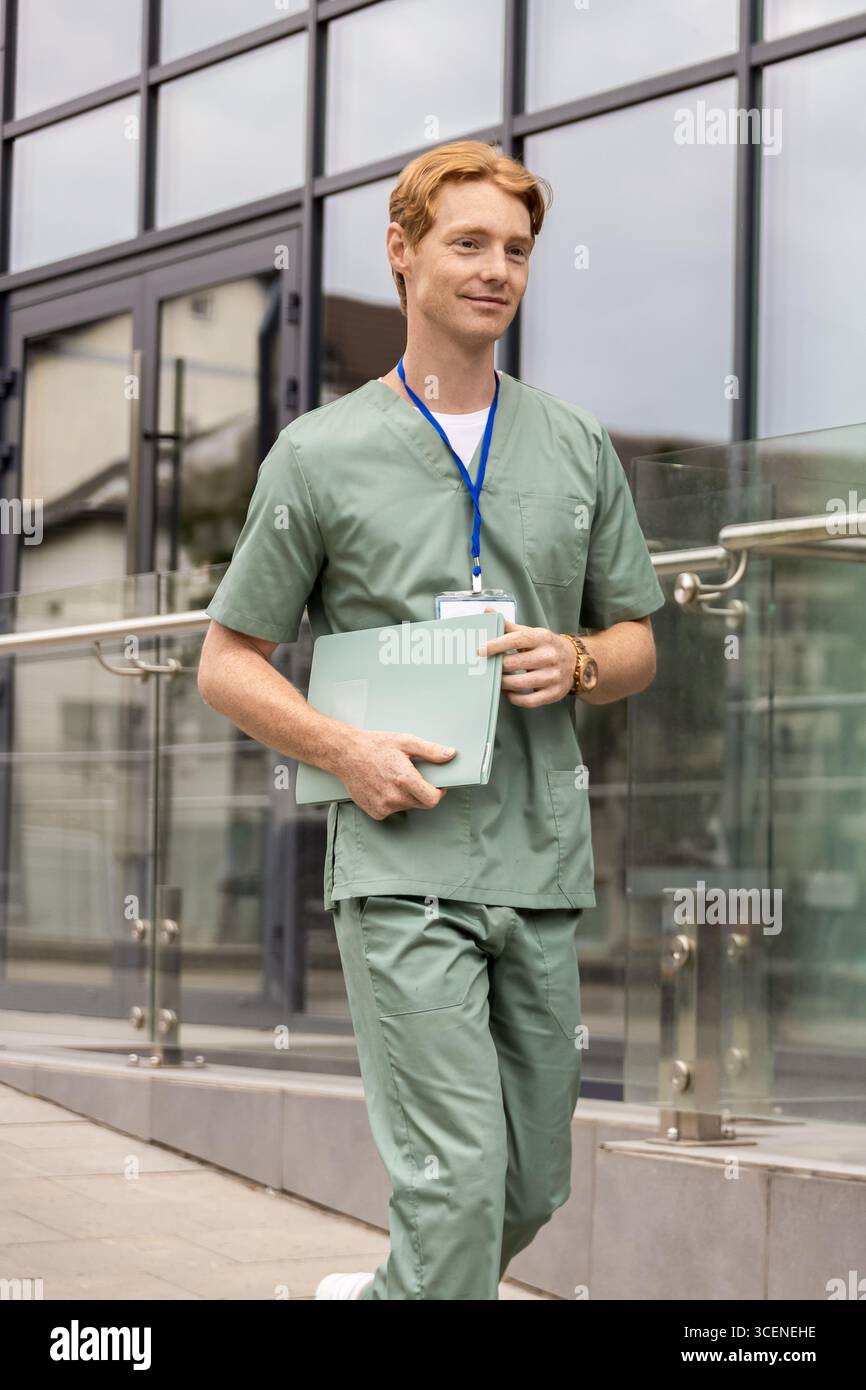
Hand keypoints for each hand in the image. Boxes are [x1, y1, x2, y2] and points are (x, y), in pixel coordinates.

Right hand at [339, 729, 456, 818]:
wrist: (345, 754)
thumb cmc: (375, 746)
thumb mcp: (405, 742)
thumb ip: (430, 750)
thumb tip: (450, 754)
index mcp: (404, 779)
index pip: (432, 799)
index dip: (438, 793)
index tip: (436, 785)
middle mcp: (394, 796)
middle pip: (421, 803)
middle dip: (421, 792)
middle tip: (411, 776)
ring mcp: (383, 806)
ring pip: (406, 806)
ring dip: (405, 796)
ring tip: (393, 778)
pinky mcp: (375, 812)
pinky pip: (392, 810)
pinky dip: (391, 801)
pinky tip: (383, 786)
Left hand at [478, 611, 574, 707]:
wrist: (575, 661)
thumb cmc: (546, 646)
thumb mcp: (531, 633)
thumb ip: (509, 626)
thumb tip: (488, 613)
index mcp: (542, 637)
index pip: (515, 640)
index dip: (495, 645)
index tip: (480, 650)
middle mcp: (549, 656)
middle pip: (513, 663)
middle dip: (497, 666)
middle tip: (488, 667)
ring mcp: (553, 676)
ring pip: (519, 683)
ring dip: (503, 683)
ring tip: (496, 680)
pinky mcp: (554, 693)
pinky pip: (528, 700)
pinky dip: (514, 698)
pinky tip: (509, 692)